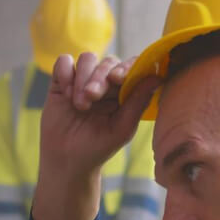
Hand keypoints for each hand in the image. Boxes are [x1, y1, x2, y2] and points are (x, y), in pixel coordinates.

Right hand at [33, 53, 159, 219]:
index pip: (130, 67)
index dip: (126, 67)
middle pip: (108, 62)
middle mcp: (105, 82)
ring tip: (80, 104)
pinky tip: (66, 94)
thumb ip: (138, 102)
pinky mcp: (61, 81)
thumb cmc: (98, 147)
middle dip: (100, 78)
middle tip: (92, 97)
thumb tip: (157, 77)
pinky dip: (66, 74)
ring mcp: (83, 80)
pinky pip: (64, 62)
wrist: (67, 160)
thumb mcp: (122, 129)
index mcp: (124, 92)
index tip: (118, 79)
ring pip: (87, 59)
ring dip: (83, 78)